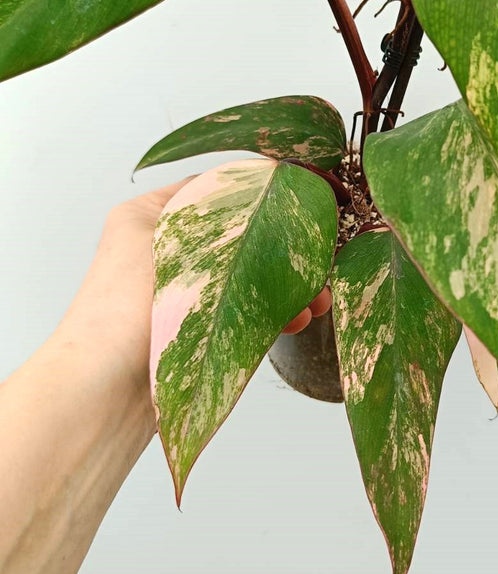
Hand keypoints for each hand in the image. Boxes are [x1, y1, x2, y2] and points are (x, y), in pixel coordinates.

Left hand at [62, 180, 331, 394]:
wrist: (101, 392)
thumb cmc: (122, 308)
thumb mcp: (173, 238)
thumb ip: (221, 211)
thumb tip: (269, 182)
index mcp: (151, 214)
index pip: (220, 186)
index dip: (266, 190)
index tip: (308, 196)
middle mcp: (165, 249)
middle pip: (240, 234)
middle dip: (285, 246)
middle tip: (321, 256)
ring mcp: (182, 293)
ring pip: (247, 277)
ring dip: (285, 284)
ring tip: (317, 297)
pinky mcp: (194, 331)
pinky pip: (242, 312)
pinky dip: (270, 313)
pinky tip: (298, 319)